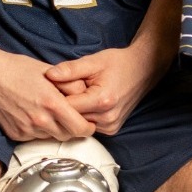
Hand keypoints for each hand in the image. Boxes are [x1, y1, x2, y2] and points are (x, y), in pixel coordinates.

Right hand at [0, 49, 95, 141]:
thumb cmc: (16, 68)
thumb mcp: (49, 72)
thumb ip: (71, 86)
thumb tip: (87, 97)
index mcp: (52, 104)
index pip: (81, 128)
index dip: (88, 127)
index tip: (88, 122)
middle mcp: (40, 120)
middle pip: (68, 136)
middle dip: (73, 128)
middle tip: (71, 117)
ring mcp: (26, 129)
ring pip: (51, 137)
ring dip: (55, 129)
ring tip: (49, 113)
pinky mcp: (15, 134)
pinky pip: (35, 138)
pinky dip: (38, 130)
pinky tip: (32, 114)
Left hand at [43, 45, 161, 134]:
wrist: (142, 70)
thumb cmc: (117, 63)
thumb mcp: (93, 61)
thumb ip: (70, 69)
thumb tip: (49, 75)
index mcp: (102, 101)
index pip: (67, 106)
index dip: (57, 95)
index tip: (55, 85)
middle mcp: (108, 118)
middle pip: (71, 117)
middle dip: (64, 103)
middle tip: (66, 87)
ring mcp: (111, 127)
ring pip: (78, 123)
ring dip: (74, 110)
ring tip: (78, 93)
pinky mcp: (111, 130)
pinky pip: (88, 124)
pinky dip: (83, 114)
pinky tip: (85, 101)